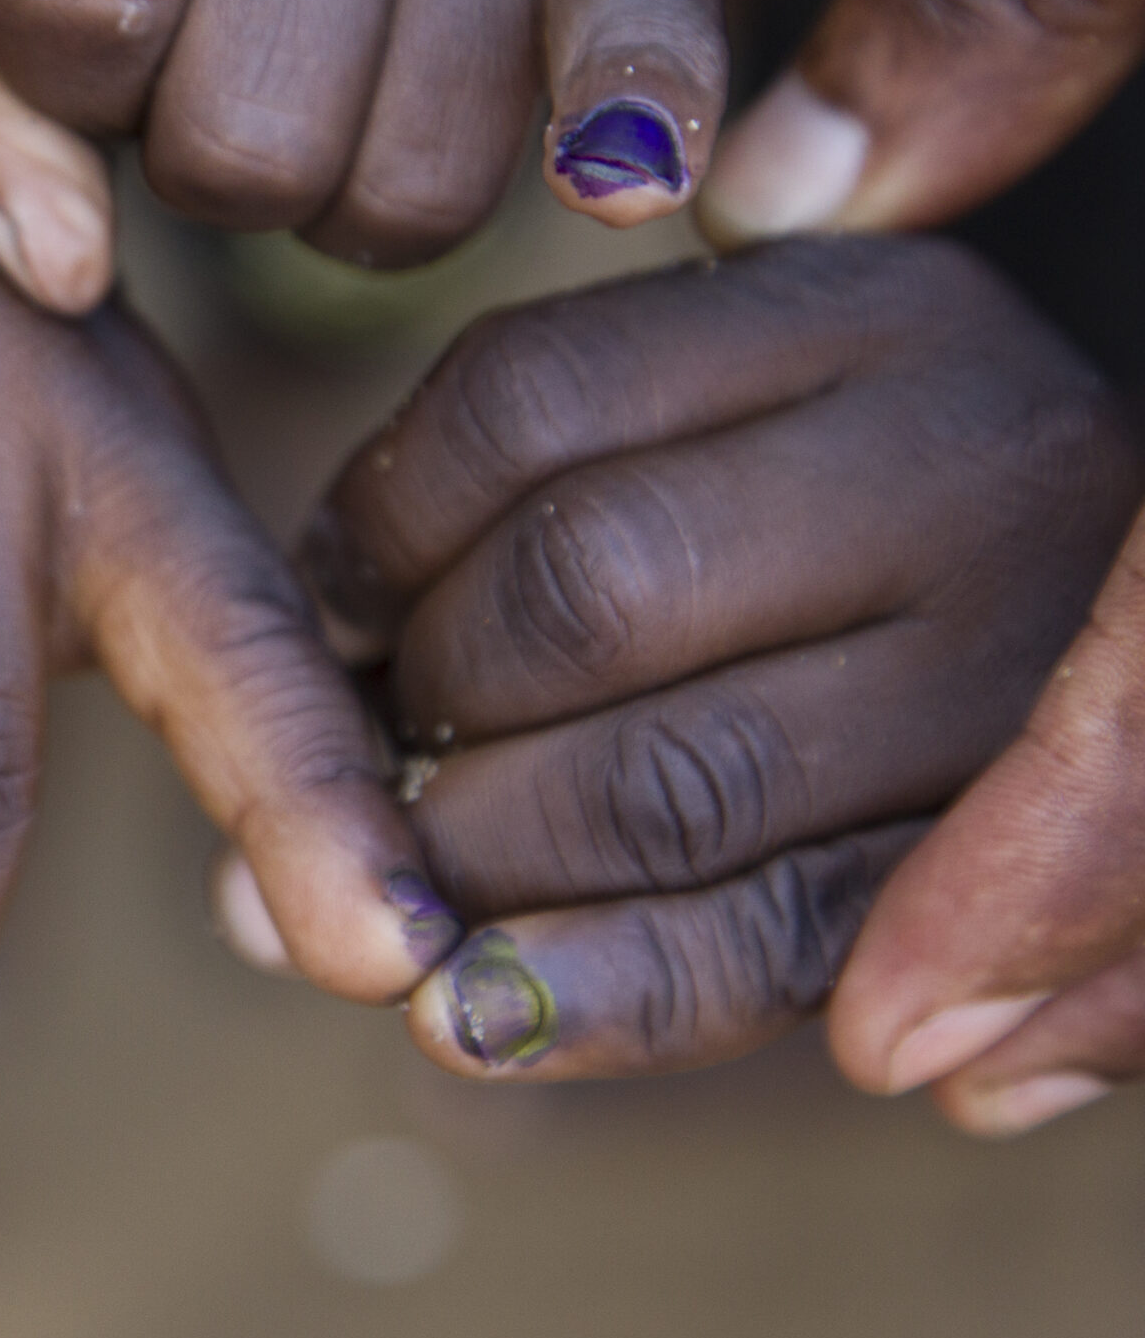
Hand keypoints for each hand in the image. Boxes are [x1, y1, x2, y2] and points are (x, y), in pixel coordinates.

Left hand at [262, 236, 1138, 1079]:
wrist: (1113, 616)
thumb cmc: (839, 526)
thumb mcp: (725, 426)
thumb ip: (507, 513)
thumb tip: (276, 712)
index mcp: (863, 313)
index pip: (524, 398)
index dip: (370, 530)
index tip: (325, 618)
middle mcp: (974, 464)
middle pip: (585, 589)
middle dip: (420, 706)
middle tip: (377, 762)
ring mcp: (1019, 674)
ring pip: (666, 784)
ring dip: (480, 860)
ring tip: (409, 879)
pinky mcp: (1007, 862)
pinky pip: (775, 946)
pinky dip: (594, 1002)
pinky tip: (473, 1023)